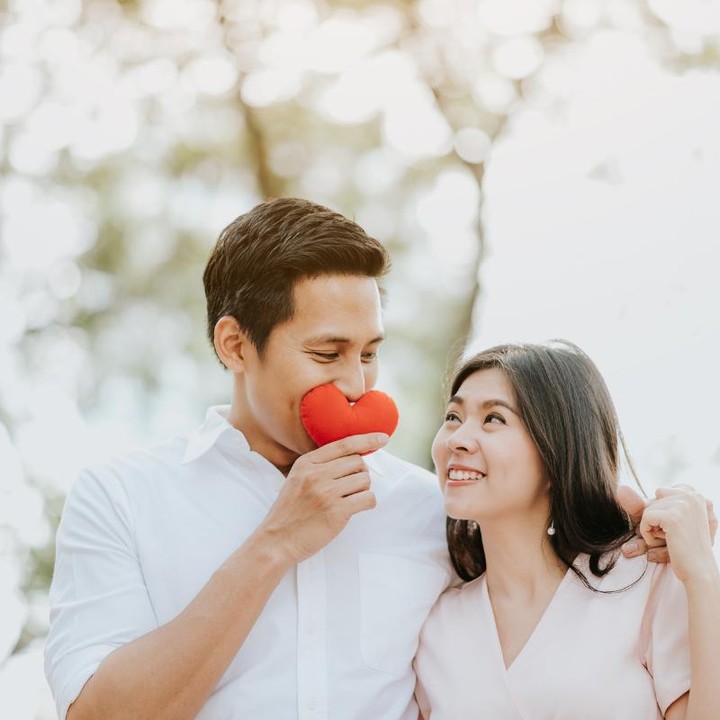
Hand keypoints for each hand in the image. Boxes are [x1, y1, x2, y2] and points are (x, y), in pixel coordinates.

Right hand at [257, 432, 387, 564]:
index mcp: (306, 463)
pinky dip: (368, 503)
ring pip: (365, 480)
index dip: (367, 440)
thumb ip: (319, 466)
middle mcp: (316, 475)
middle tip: (350, 487)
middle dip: (360, 474)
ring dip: (363, 489)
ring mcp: (327, 493)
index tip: (382, 438)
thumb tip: (354, 457)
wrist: (276, 541)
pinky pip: (368, 499)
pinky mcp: (337, 512)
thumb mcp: (297, 479)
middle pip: (358, 462)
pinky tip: (356, 508)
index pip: (344, 445)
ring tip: (349, 499)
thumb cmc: (290, 512)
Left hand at [618, 484, 716, 561]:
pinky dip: (647, 533)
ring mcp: (684, 504)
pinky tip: (665, 543)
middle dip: (655, 520)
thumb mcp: (663, 523)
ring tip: (670, 540)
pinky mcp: (674, 516)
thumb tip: (620, 489)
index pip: (660, 492)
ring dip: (652, 529)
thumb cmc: (682, 550)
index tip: (675, 528)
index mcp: (696, 495)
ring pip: (647, 509)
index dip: (660, 513)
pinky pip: (645, 518)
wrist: (699, 573)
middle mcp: (693, 496)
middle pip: (652, 500)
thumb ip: (640, 505)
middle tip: (672, 536)